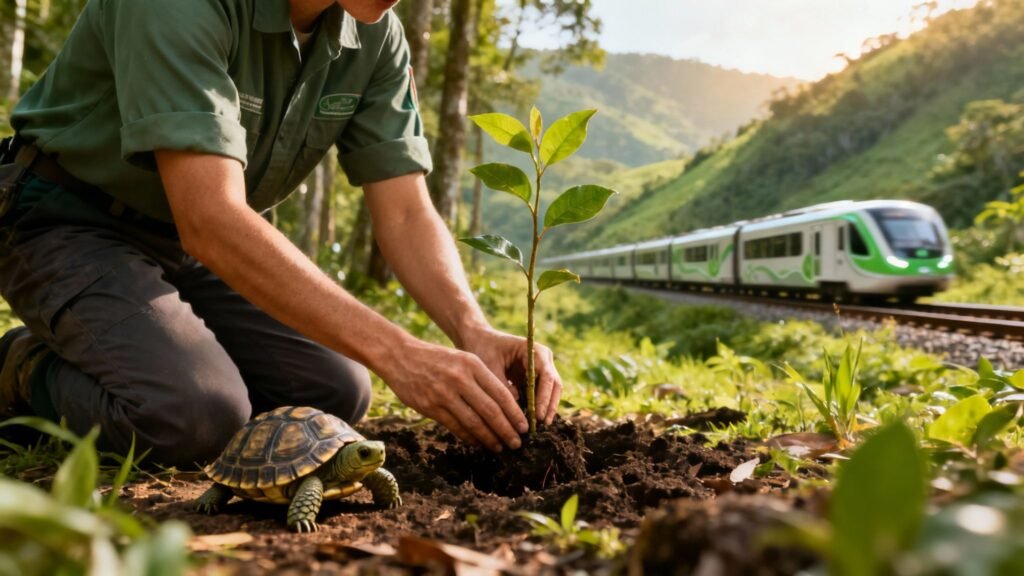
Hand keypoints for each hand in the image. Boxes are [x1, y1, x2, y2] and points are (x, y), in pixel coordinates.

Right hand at [379, 336, 527, 451]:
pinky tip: (478, 443)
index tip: (524, 427)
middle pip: (491, 410)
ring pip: (474, 422)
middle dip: (507, 430)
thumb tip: (505, 407)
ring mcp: (444, 393)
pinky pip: (455, 426)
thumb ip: (481, 379)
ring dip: (489, 438)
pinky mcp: (430, 406)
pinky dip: (469, 437)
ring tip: (500, 447)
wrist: (400, 356)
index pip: (501, 393)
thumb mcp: (462, 359)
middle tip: (517, 443)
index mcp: (472, 364)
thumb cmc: (436, 358)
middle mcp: (460, 378)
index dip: (515, 413)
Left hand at [460, 327, 562, 426]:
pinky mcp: (533, 380)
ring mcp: (540, 370)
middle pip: (553, 386)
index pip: (547, 376)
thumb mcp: (489, 367)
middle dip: (548, 407)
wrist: (476, 340)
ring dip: (544, 410)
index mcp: (535, 351)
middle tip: (541, 426)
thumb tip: (515, 409)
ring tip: (536, 429)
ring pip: (549, 393)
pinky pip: (539, 396)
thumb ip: (503, 387)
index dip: (544, 398)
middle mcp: (543, 360)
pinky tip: (529, 424)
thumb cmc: (482, 349)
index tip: (538, 416)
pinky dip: (535, 409)